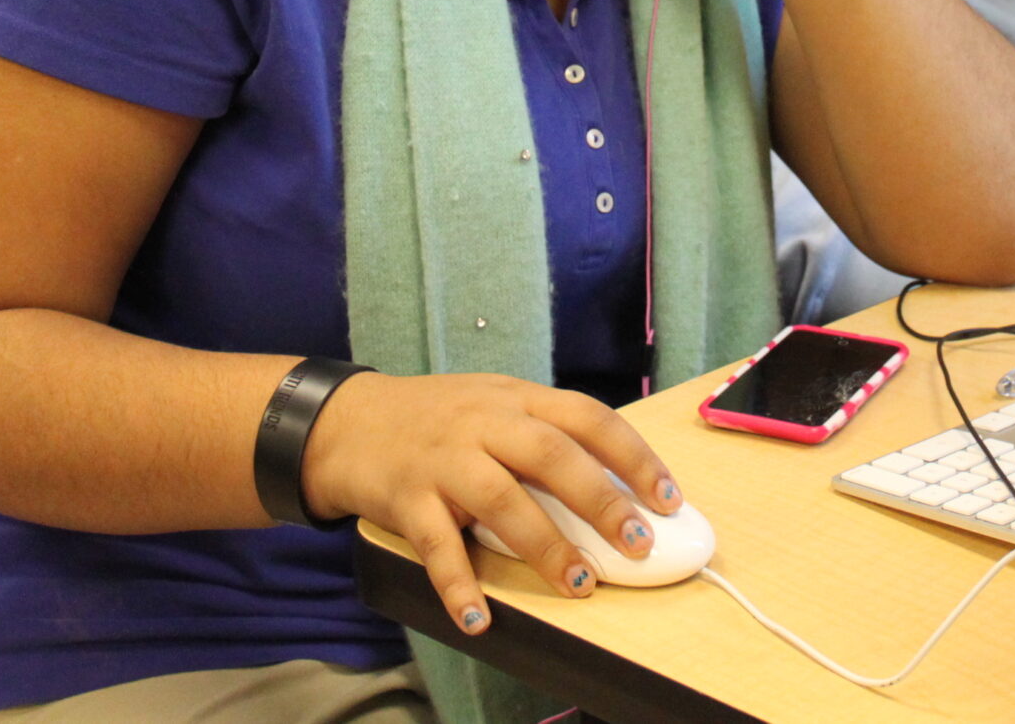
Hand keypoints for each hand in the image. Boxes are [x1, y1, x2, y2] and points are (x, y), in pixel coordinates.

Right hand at [303, 371, 682, 633]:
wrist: (346, 421)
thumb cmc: (438, 419)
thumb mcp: (495, 406)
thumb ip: (545, 436)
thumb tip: (618, 489)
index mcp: (517, 398)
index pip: (587, 417)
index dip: (633, 457)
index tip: (668, 498)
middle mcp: (484, 422)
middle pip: (551, 456)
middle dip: (601, 501)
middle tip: (638, 544)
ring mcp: (444, 459)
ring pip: (501, 499)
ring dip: (545, 546)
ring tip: (580, 585)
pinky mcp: (405, 497)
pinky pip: (436, 544)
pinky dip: (458, 584)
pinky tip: (479, 617)